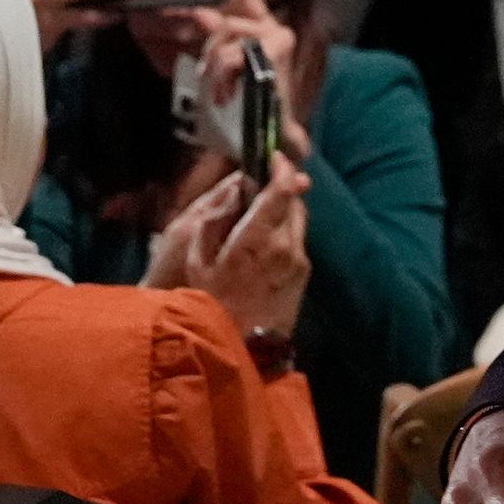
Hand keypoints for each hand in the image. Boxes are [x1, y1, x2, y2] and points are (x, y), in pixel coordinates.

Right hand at [142, 160, 310, 337]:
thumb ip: (216, 217)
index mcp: (256, 240)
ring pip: (297, 221)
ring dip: (281, 214)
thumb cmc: (210, 301)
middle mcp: (285, 246)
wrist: (241, 349)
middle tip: (257, 192)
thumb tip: (234, 186)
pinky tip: (262, 250)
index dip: (280, 167)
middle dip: (278, 191)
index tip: (272, 155)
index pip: (281, 191)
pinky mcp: (305, 275)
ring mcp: (298, 261)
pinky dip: (284, 235)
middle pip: (293, 201)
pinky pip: (297, 242)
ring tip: (256, 224)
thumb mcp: (198, 259)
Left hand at [202, 0, 312, 158]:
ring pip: (227, 38)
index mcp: (264, 33)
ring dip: (214, 67)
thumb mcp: (228, 74)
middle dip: (207, 46)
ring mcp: (277, 39)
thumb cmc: (250, 106)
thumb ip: (216, 48)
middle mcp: (275, 30)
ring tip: (215, 92)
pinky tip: (224, 94)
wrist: (273, 135)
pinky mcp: (275, 51)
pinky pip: (233, 54)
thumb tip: (200, 14)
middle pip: (226, 23)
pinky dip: (222, 75)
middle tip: (202, 72)